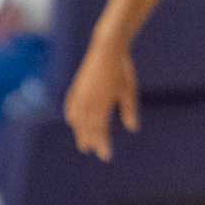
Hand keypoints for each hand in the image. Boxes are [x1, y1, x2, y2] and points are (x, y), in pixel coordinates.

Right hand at [64, 40, 139, 160]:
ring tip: (82, 143)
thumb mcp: (128, 90)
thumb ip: (129, 110)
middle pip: (87, 127)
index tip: (105, 156)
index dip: (102, 144)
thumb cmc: (122, 70)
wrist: (106, 49)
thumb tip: (133, 128)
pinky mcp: (76, 88)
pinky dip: (72, 117)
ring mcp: (80, 95)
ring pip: (78, 119)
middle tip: (91, 152)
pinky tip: (73, 122)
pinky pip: (71, 107)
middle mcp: (88, 101)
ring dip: (80, 132)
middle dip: (89, 140)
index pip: (101, 130)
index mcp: (102, 103)